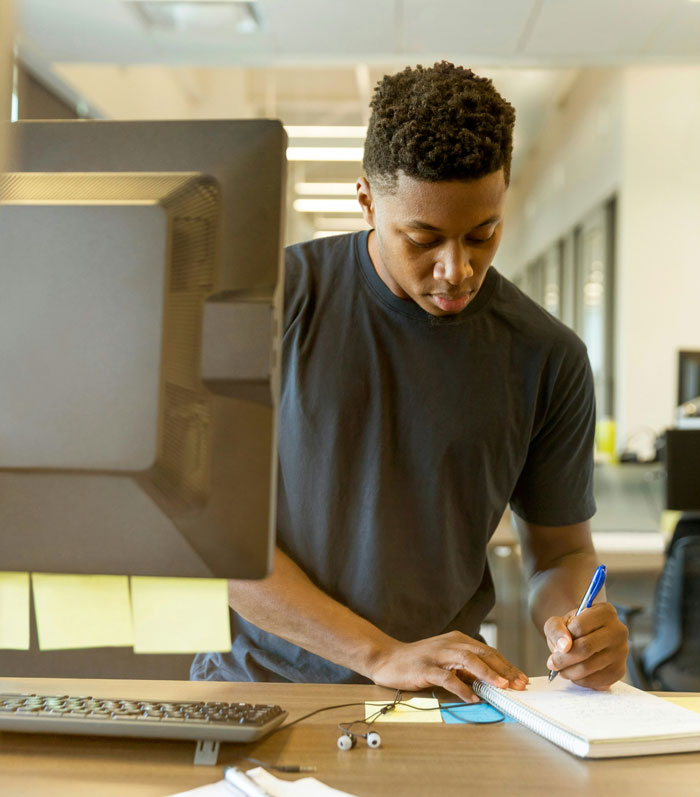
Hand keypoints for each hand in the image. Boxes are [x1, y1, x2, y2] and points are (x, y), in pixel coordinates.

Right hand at [368, 631, 528, 702]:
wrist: (387, 658)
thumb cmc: (419, 661)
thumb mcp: (446, 660)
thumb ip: (465, 667)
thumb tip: (490, 681)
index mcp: (457, 640)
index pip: (488, 651)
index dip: (506, 665)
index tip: (520, 679)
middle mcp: (450, 643)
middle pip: (483, 653)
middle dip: (503, 669)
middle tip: (518, 684)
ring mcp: (437, 655)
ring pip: (468, 661)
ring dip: (487, 674)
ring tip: (502, 686)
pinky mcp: (426, 668)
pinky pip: (447, 677)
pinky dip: (462, 688)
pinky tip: (472, 698)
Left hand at [544, 603, 627, 689]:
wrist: (585, 638)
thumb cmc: (571, 628)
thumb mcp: (558, 622)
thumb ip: (556, 629)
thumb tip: (564, 646)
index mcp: (605, 612)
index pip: (579, 627)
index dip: (564, 638)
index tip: (557, 644)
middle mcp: (618, 630)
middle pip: (585, 648)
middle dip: (563, 659)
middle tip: (552, 663)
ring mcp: (622, 652)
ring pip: (589, 667)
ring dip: (569, 671)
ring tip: (561, 668)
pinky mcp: (619, 671)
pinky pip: (596, 681)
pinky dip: (580, 680)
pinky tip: (574, 673)